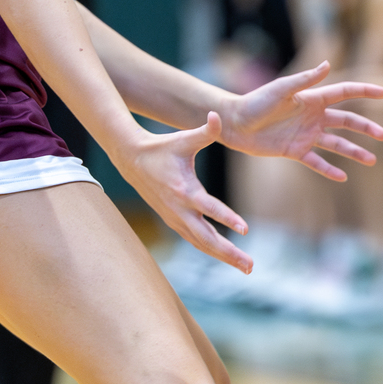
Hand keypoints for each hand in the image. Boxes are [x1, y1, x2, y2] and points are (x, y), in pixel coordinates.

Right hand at [121, 112, 255, 271]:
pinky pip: (195, 240)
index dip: (227, 218)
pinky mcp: (174, 222)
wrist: (133, 160)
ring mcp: (176, 219)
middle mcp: (180, 210)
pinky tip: (227, 258)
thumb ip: (206, 131)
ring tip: (246, 268)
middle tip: (250, 266)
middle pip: (207, 238)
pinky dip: (211, 250)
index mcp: (185, 190)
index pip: (209, 208)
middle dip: (229, 253)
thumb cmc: (164, 147)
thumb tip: (218, 115)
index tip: (245, 230)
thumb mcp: (185, 138)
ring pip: (202, 244)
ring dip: (224, 256)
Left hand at [224, 61, 382, 179]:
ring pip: (336, 144)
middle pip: (346, 121)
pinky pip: (316, 162)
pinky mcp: (295, 151)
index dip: (365, 91)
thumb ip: (305, 79)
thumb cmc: (255, 102)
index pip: (345, 93)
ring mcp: (306, 135)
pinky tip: (343, 177)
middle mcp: (313, 117)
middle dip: (366, 128)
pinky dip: (329, 170)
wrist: (234, 123)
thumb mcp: (281, 89)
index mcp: (312, 98)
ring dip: (354, 151)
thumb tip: (328, 64)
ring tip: (371, 160)